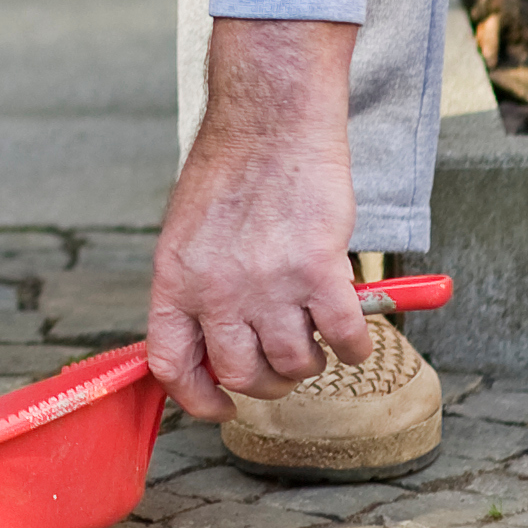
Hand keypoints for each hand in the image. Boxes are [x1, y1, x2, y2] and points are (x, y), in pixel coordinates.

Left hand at [147, 15, 367, 421]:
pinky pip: (343, 339)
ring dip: (311, 361)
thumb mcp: (187, 234)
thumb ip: (195, 291)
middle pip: (240, 375)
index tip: (221, 407)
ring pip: (294, 365)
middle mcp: (216, 289)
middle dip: (266, 382)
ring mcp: (268, 283)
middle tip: (283, 364)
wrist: (271, 120)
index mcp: (174, 280)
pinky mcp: (318, 270)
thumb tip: (209, 350)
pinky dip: (355, 346)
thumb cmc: (232, 172)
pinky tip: (355, 333)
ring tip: (315, 335)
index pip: (171, 366)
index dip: (197, 400)